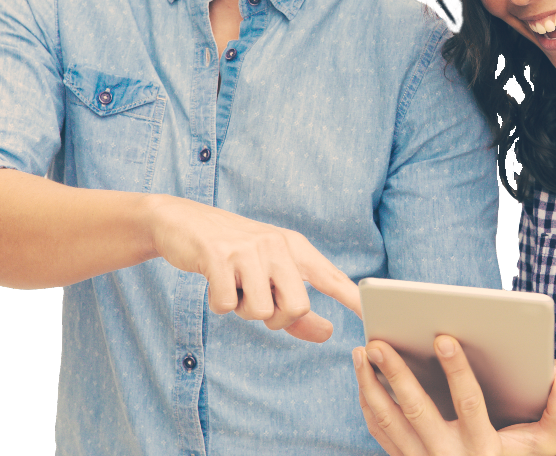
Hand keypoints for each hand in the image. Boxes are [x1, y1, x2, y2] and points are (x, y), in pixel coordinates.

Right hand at [144, 194, 360, 341]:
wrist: (184, 222)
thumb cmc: (233, 254)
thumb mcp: (268, 276)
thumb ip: (297, 310)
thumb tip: (327, 334)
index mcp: (294, 248)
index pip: (330, 277)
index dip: (351, 298)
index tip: (372, 315)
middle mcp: (277, 245)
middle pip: (296, 307)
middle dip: (277, 320)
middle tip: (259, 304)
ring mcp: (248, 250)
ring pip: (259, 311)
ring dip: (242, 309)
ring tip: (234, 284)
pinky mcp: (218, 256)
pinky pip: (225, 305)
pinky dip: (218, 303)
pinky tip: (214, 280)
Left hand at [354, 335, 555, 455]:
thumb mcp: (543, 445)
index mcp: (483, 447)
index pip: (470, 404)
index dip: (457, 371)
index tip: (444, 337)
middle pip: (417, 411)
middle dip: (396, 375)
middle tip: (378, 342)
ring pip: (388, 422)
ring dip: (370, 385)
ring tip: (361, 352)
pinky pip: (378, 433)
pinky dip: (367, 402)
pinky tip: (363, 376)